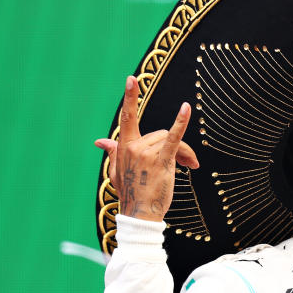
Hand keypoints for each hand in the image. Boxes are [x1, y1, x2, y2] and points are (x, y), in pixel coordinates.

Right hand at [94, 76, 198, 221]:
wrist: (139, 213)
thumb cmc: (131, 192)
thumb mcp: (117, 171)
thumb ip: (113, 152)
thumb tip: (100, 140)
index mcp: (124, 147)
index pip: (127, 118)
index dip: (129, 98)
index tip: (131, 79)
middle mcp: (133, 147)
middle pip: (161, 134)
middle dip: (177, 146)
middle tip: (190, 162)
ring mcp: (146, 154)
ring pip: (170, 140)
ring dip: (185, 152)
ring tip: (192, 166)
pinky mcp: (160, 161)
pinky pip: (173, 138)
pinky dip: (181, 122)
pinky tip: (186, 108)